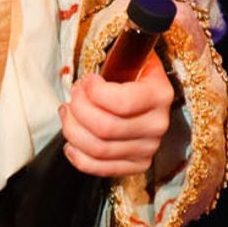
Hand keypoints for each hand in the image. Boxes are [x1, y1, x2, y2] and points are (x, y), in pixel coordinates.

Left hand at [60, 53, 174, 177]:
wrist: (151, 95)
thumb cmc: (135, 73)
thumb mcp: (133, 58)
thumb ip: (116, 61)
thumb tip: (87, 77)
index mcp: (160, 94)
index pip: (122, 102)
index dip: (94, 92)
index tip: (86, 80)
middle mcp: (158, 125)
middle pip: (106, 128)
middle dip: (79, 110)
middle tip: (72, 95)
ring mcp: (149, 148)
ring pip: (99, 149)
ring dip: (73, 131)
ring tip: (67, 113)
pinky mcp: (138, 164)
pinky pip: (100, 168)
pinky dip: (78, 157)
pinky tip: (70, 142)